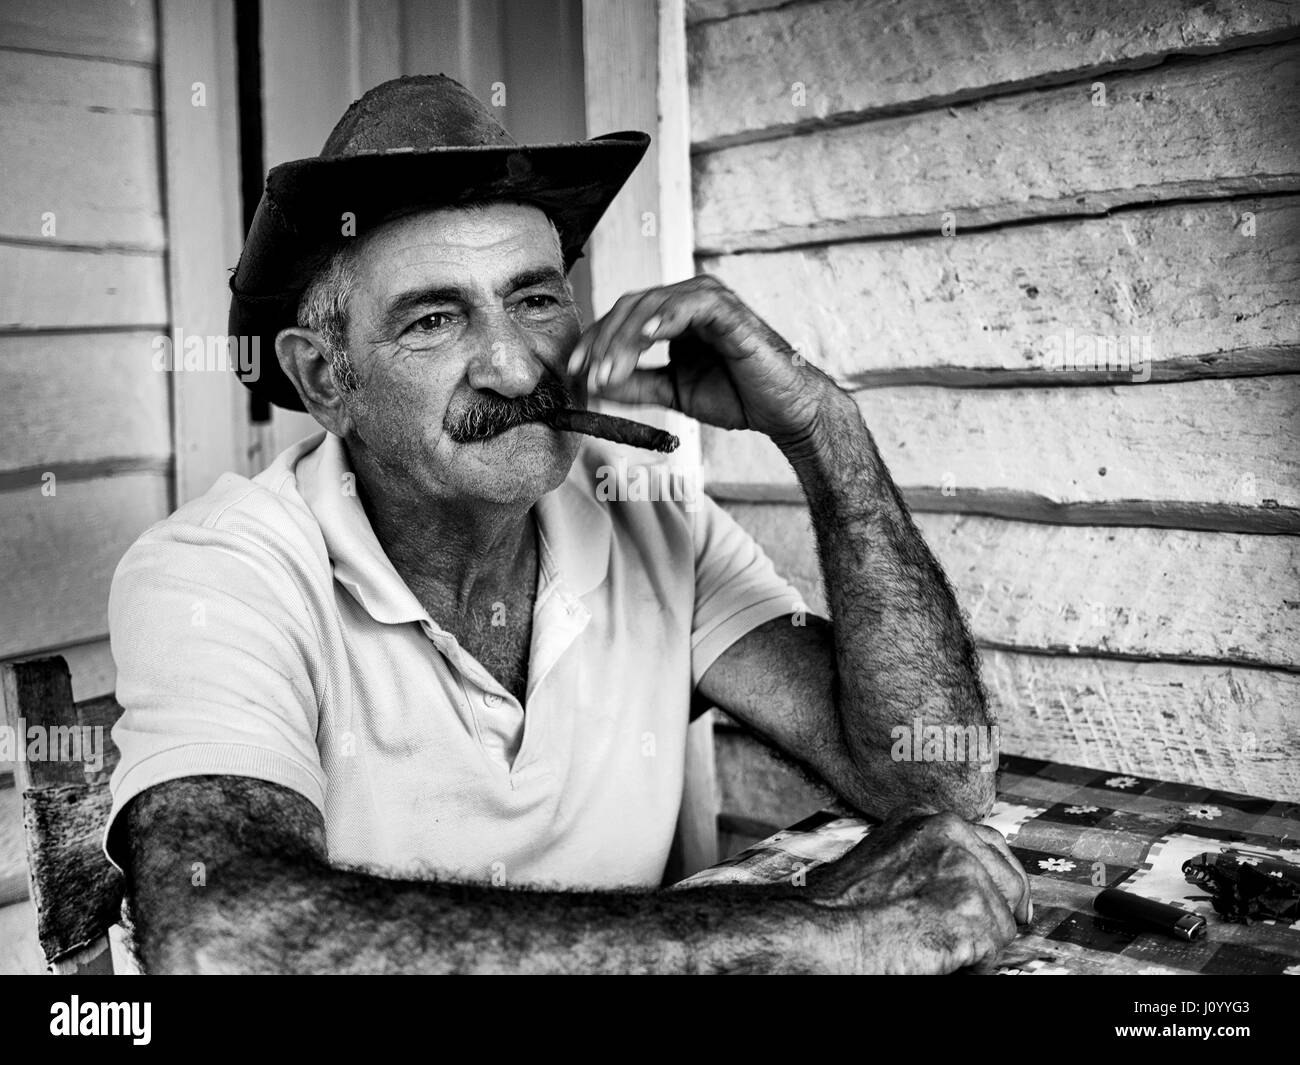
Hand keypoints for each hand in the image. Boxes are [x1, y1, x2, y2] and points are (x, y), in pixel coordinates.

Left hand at [565, 275, 835, 444]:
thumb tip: (594, 383)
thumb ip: (636, 384)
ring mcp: (709, 299)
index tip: (574, 371)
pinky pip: (688, 307)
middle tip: (586, 373)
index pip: (623, 318)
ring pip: (651, 305)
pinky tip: (643, 337)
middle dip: (602, 341)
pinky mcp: (728, 309)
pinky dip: (662, 319)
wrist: (781, 411)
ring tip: (608, 371)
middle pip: (630, 307)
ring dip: (624, 338)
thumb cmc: (735, 396)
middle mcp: (689, 299)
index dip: (594, 342)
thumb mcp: (672, 392)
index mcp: (675, 314)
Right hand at [804, 807, 1031, 973]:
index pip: (990, 843)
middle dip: (1000, 910)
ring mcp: (964, 868)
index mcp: (926, 816)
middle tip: (975, 937)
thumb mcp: (886, 856)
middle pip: (1010, 878)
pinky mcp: (974, 909)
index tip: (1006, 903)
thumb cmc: (839, 905)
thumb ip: (927, 856)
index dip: (999, 879)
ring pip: (1004, 919)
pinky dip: (973, 966)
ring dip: (979, 942)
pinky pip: (996, 950)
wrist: (819, 930)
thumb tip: (970, 882)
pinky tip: (937, 960)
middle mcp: (950, 831)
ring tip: (936, 949)